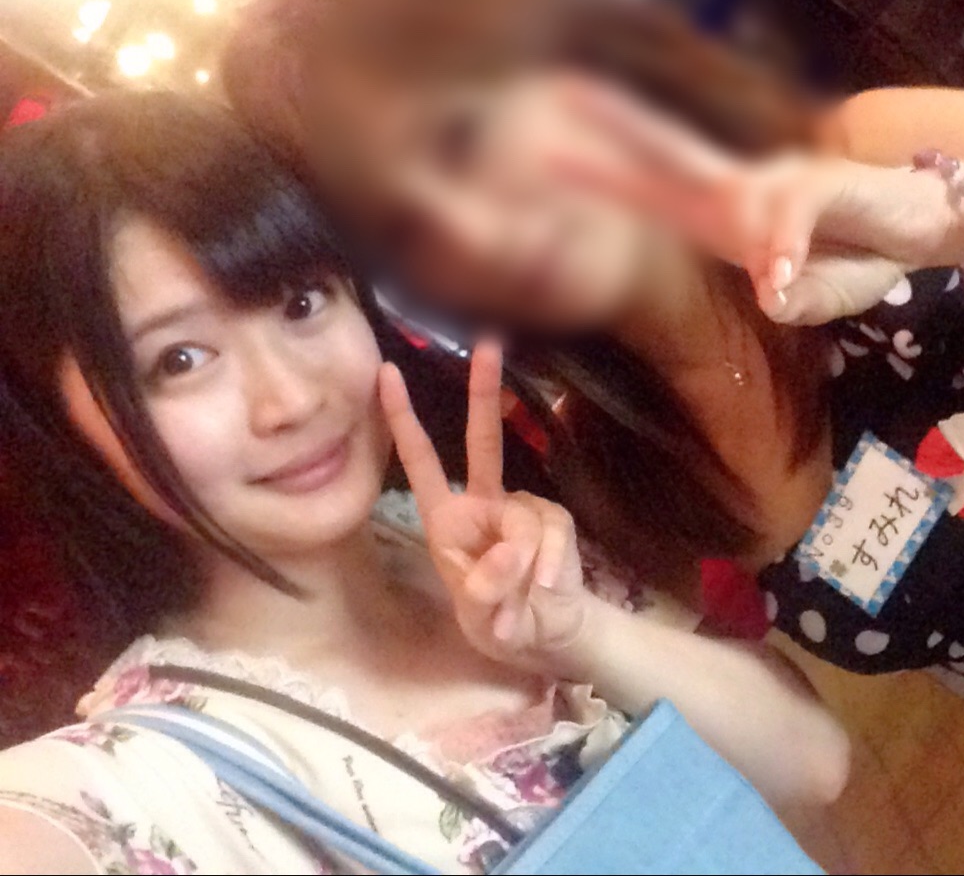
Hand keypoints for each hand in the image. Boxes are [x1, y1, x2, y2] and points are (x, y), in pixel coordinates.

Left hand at [379, 341, 591, 671]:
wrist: (547, 638)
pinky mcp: (556, 524)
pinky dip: (547, 568)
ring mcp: (523, 510)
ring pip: (523, 519)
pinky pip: (553, 536)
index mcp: (447, 518)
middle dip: (484, 393)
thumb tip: (510, 551)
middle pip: (484, 442)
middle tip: (487, 344)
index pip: (421, 461)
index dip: (403, 419)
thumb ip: (485, 587)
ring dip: (520, 569)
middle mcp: (484, 503)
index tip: (387, 372)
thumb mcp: (478, 616)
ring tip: (517, 605)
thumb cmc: (498, 621)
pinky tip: (541, 593)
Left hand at [538, 76, 963, 323]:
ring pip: (731, 187)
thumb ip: (799, 297)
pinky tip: (779, 276)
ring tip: (659, 210)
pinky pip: (798, 217)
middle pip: (674, 158)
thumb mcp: (824, 294)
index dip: (608, 173)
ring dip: (686, 187)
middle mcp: (750, 191)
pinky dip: (787, 247)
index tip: (552, 152)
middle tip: (565, 97)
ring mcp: (786, 185)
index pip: (660, 191)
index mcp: (731, 217)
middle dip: (621, 131)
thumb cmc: (864, 253)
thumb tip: (774, 294)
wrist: (932, 222)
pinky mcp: (829, 190)